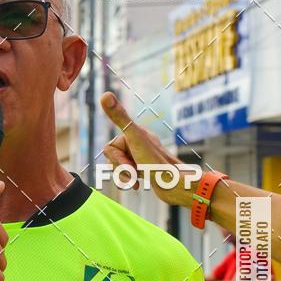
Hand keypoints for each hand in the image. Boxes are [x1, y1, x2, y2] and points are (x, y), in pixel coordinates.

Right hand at [100, 91, 192, 206]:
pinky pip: (128, 175)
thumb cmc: (157, 163)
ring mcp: (141, 157)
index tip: (130, 166)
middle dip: (120, 170)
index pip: (110, 148)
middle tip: (134, 174)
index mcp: (136, 134)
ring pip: (119, 167)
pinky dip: (129, 182)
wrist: (176, 185)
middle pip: (113, 158)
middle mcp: (139, 143)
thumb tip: (105, 95)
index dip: (116, 160)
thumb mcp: (135, 138)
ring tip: (136, 181)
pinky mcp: (145, 170)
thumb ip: (120, 117)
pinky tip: (138, 186)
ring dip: (124, 177)